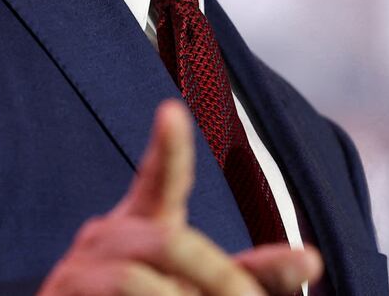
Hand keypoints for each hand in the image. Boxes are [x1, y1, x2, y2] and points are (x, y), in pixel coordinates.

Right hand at [39, 100, 321, 294]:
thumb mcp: (205, 290)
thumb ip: (253, 276)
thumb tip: (314, 262)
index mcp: (141, 225)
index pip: (157, 180)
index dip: (168, 149)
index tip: (171, 111)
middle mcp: (105, 239)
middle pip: (170, 242)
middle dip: (218, 278)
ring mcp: (74, 272)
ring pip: (135, 280)